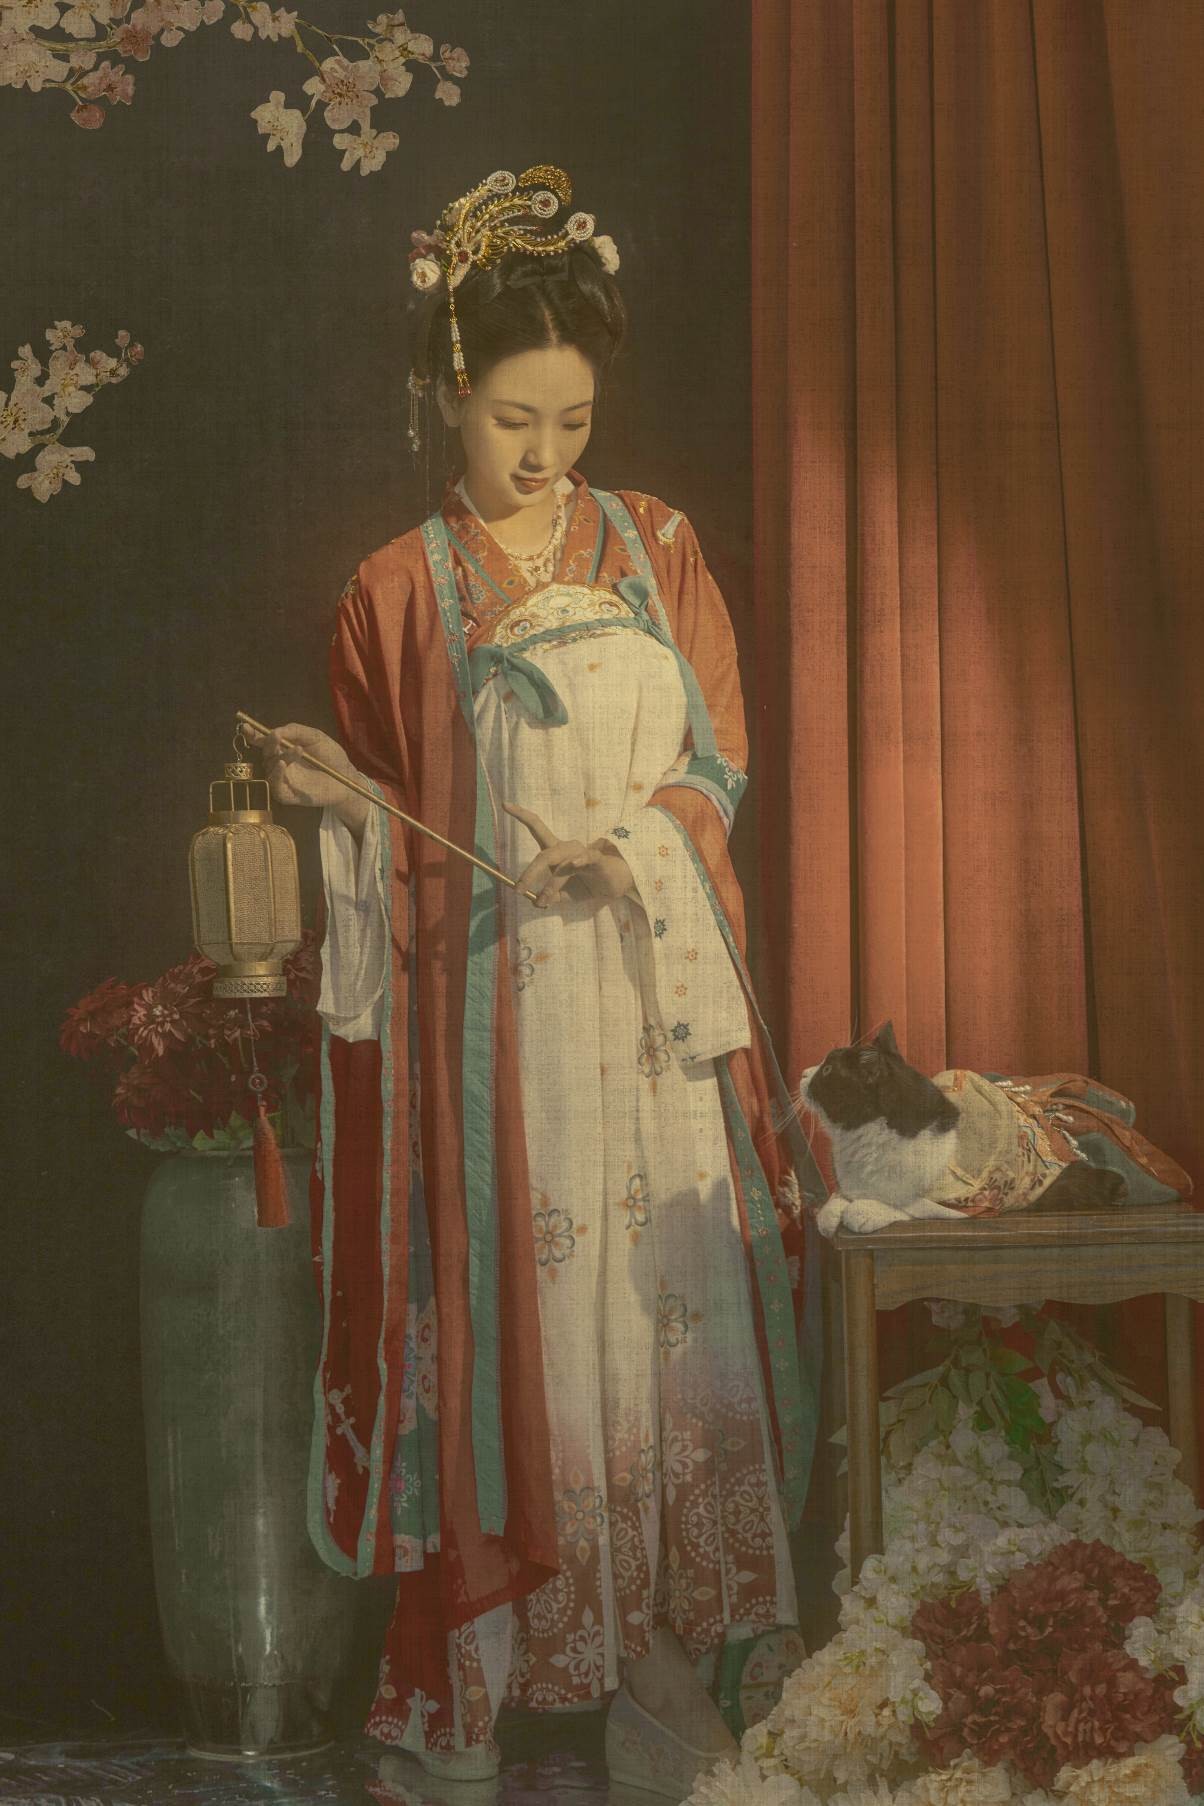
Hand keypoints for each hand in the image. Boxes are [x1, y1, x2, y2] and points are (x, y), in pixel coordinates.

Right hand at [241, 721, 367, 832]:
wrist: (346, 779)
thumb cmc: (331, 757)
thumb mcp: (315, 737)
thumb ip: (296, 730)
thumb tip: (275, 730)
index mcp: (284, 749)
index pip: (264, 742)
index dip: (253, 735)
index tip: (246, 727)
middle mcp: (280, 764)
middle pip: (265, 753)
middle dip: (268, 743)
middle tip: (276, 736)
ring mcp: (283, 780)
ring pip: (271, 767)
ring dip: (281, 756)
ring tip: (298, 750)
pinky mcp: (287, 794)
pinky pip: (274, 786)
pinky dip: (277, 774)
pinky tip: (283, 765)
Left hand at [503, 803, 635, 907]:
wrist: (615, 886)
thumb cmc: (587, 884)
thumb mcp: (564, 895)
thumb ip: (550, 897)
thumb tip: (536, 903)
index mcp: (556, 852)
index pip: (537, 828)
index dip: (522, 815)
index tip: (505, 804)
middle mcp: (567, 848)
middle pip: (545, 854)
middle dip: (529, 873)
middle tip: (518, 889)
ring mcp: (582, 853)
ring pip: (562, 866)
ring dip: (551, 884)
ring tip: (543, 900)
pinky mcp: (598, 860)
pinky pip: (589, 858)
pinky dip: (581, 860)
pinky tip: (575, 863)